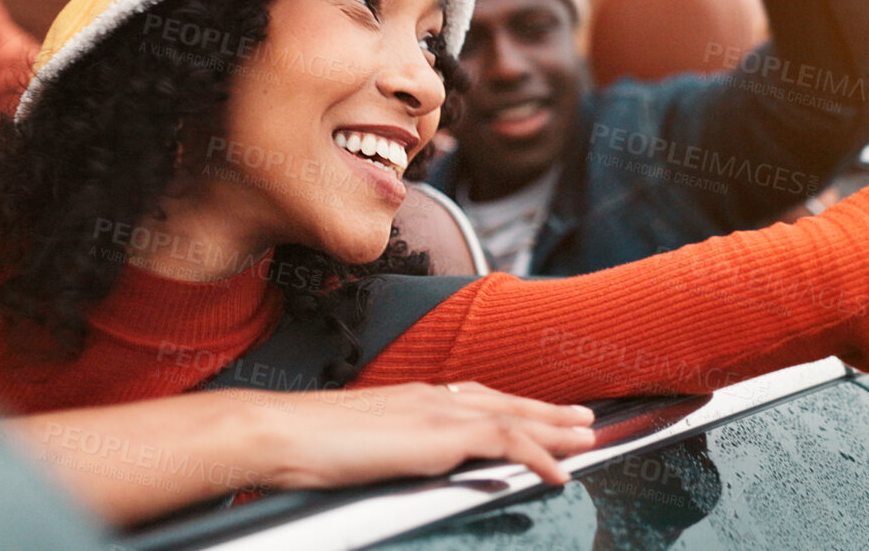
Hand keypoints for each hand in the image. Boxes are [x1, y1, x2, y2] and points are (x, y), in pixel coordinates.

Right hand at [254, 382, 595, 488]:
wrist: (283, 434)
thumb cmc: (303, 445)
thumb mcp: (355, 446)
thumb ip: (385, 449)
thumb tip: (391, 463)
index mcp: (411, 397)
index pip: (475, 396)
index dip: (511, 406)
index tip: (536, 413)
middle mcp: (430, 396)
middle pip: (503, 401)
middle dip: (546, 412)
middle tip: (582, 420)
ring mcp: (438, 412)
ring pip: (514, 417)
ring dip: (554, 430)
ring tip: (586, 440)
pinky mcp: (441, 435)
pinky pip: (506, 443)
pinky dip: (538, 455)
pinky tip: (558, 472)